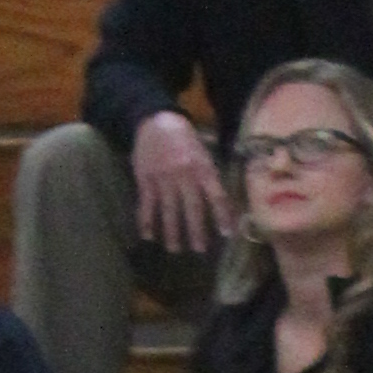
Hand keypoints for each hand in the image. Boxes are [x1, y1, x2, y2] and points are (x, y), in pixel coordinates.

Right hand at [133, 110, 228, 254]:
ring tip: (174, 249)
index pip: (216, 195)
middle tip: (199, 250)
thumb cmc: (186, 141)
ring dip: (171, 231)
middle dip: (196, 230)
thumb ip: (211, 178)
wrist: (157, 122)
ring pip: (168, 209)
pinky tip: (148, 236)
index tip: (226, 234)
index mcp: (203, 168)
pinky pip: (146, 204)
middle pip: (192, 207)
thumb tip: (224, 205)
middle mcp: (184, 175)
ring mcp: (163, 178)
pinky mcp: (146, 179)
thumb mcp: (205, 154)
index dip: (222, 215)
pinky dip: (146, 221)